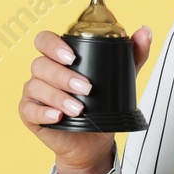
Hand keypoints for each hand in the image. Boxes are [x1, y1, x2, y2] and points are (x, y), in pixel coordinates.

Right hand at [19, 26, 152, 173]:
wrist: (94, 142)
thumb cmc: (101, 107)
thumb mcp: (119, 79)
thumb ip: (131, 55)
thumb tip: (144, 32)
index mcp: (58, 59)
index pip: (45, 41)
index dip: (54, 45)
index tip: (73, 57)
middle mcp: (43, 73)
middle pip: (41, 64)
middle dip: (64, 76)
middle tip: (87, 88)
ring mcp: (34, 93)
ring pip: (36, 86)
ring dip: (58, 97)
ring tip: (79, 108)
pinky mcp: (30, 114)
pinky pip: (29, 109)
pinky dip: (43, 112)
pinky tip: (57, 116)